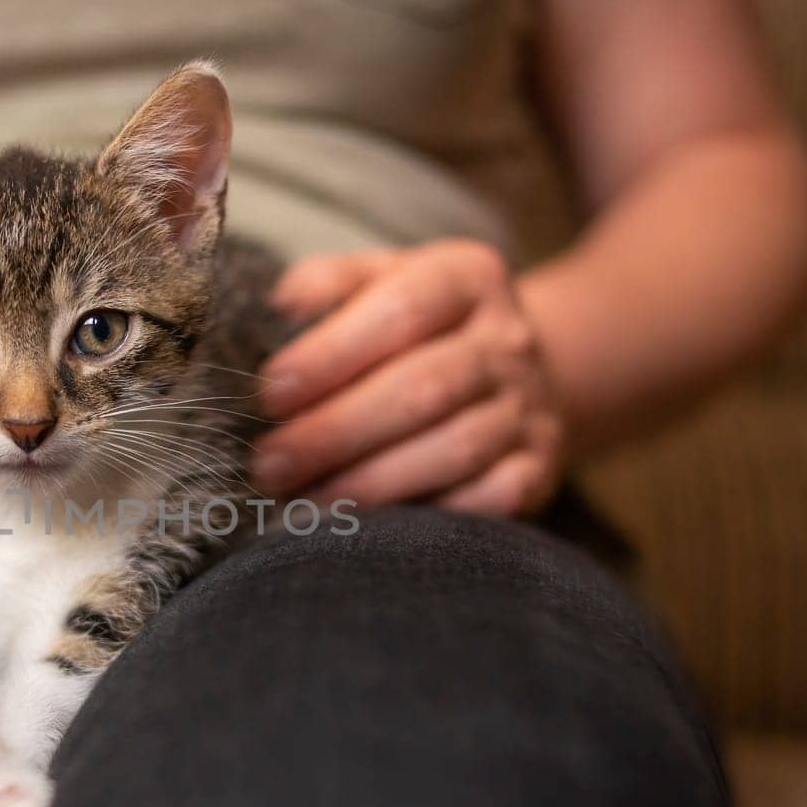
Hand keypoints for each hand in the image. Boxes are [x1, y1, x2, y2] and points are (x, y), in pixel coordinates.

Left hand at [253, 240, 564, 516]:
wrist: (514, 375)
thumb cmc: (418, 331)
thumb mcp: (383, 281)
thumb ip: (333, 282)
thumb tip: (284, 300)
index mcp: (467, 278)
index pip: (401, 310)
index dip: (332, 354)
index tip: (270, 393)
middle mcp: (508, 341)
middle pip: (423, 387)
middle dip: (335, 432)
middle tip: (269, 464)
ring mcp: (530, 409)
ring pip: (455, 449)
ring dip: (370, 481)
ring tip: (303, 499)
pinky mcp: (538, 469)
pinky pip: (490, 500)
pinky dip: (429, 516)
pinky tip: (370, 528)